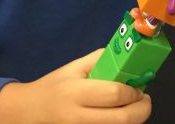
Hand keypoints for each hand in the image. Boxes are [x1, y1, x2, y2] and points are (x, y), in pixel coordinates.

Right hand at [0, 49, 151, 122]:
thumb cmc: (54, 86)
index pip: (114, 94)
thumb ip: (99, 59)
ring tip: (132, 107)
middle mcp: (79, 117)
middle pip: (122, 119)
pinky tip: (118, 115)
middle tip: (144, 99)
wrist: (31, 111)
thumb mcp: (74, 67)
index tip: (139, 86)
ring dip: (133, 119)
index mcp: (76, 92)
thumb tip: (126, 57)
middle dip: (141, 109)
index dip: (132, 91)